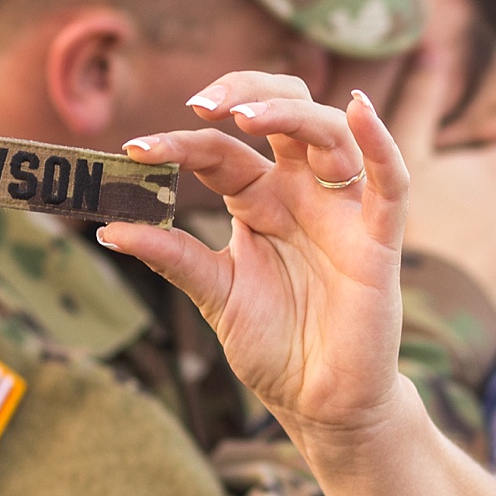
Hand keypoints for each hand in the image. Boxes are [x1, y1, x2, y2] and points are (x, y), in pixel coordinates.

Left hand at [97, 73, 413, 454]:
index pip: (218, 152)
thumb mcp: (214, 295)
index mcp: (257, 200)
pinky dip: (379, 142)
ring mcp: (340, 210)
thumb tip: (106, 231)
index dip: (178, 143)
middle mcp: (299, 193)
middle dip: (243, 93)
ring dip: (289, 112)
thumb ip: (171, 258)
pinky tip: (358, 109)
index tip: (135, 151)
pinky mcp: (378, 238)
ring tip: (245, 115)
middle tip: (200, 104)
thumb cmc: (273, 346)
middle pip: (281, 114)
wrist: (319, 402)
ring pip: (328, 133)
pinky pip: (389, 180)